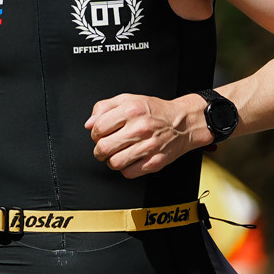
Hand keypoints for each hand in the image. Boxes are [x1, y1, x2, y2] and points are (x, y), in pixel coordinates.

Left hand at [86, 93, 206, 176]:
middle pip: (103, 148)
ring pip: (114, 163)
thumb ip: (105, 107)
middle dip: (99, 150)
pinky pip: (128, 173)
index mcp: (132, 110)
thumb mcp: (129, 99)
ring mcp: (148, 146)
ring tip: (117, 154)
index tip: (100, 135)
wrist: (183, 123)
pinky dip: (125, 169)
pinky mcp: (154, 162)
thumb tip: (89, 124)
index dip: (95, 134)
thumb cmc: (155, 112)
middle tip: (105, 147)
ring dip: (111, 160)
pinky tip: (129, 160)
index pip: (98, 128)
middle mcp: (140, 128)